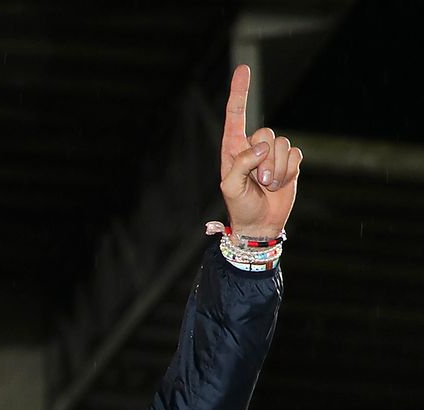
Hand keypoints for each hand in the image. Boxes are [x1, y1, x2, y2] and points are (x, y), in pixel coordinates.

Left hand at [219, 65, 302, 238]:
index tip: (244, 68)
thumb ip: (242, 164)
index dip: (239, 92)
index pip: (235, 115)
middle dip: (266, 161)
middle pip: (267, 133)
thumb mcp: (231, 187)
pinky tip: (280, 184)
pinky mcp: (290, 161)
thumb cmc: (240, 206)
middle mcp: (253, 146)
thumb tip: (262, 146)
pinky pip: (296, 155)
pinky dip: (290, 171)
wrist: (260, 223)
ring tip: (267, 186)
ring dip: (277, 169)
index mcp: (233, 148)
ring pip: (283, 145)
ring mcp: (273, 153)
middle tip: (259, 182)